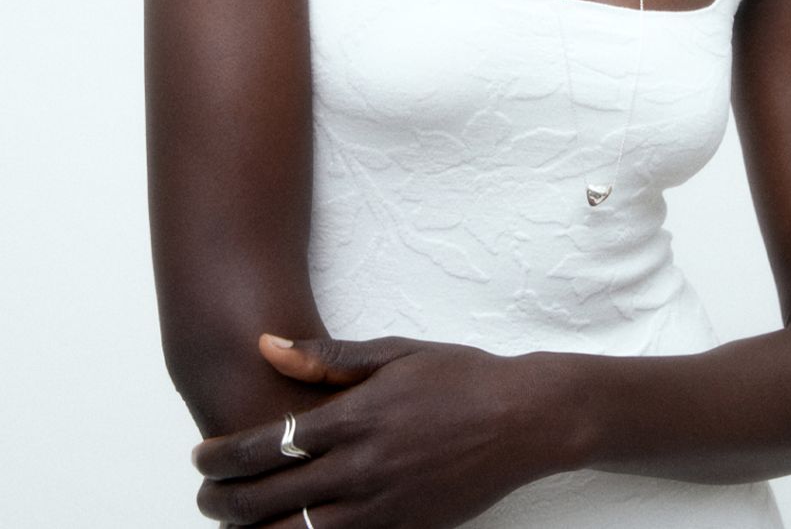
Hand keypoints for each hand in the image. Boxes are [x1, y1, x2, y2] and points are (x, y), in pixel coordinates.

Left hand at [193, 333, 567, 527]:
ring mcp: (382, 508)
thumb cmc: (458, 377)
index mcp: (356, 418)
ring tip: (235, 525)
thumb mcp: (394, 351)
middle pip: (270, 500)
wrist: (522, 419)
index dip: (225, 456)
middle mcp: (362, 469)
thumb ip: (327, 355)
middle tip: (205, 494)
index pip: (269, 445)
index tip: (202, 456)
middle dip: (224, 501)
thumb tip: (269, 346)